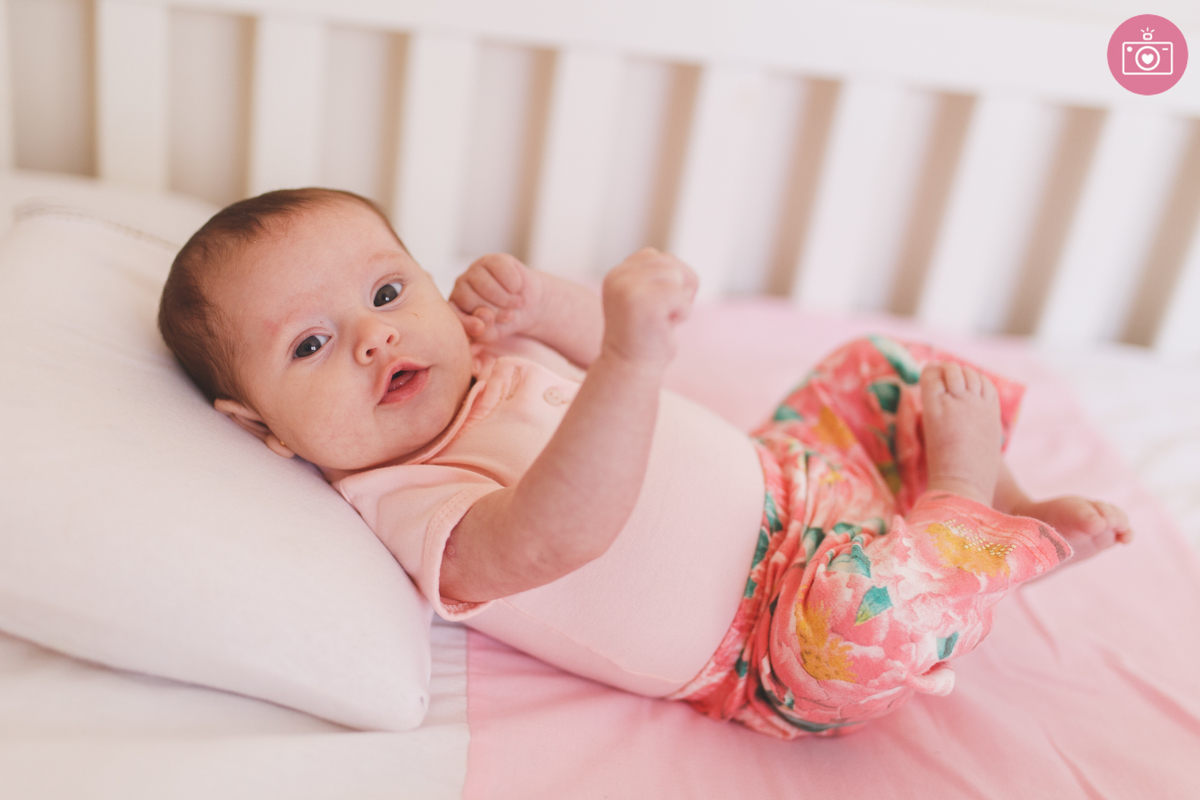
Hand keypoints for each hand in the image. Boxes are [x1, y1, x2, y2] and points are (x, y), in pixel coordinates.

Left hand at [449, 254, 545, 342]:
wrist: (528, 304)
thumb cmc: (505, 320)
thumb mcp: (494, 333)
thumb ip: (484, 331)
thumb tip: (484, 315)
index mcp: (456, 306)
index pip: (455, 313)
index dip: (467, 322)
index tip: (480, 329)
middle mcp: (462, 286)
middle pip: (470, 300)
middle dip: (494, 311)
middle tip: (508, 315)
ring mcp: (477, 270)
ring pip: (486, 286)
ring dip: (506, 300)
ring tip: (515, 304)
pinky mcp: (494, 259)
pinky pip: (502, 272)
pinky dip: (515, 285)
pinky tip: (516, 288)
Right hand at [600, 248, 697, 368]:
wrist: (630, 368)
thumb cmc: (646, 336)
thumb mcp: (649, 298)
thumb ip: (660, 277)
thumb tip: (682, 274)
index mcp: (618, 273)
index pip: (662, 259)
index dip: (671, 285)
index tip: (655, 309)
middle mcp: (618, 276)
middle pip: (671, 265)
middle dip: (676, 293)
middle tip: (658, 318)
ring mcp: (627, 287)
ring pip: (676, 277)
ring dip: (678, 303)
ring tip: (659, 321)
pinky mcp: (641, 301)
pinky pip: (680, 297)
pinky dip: (681, 314)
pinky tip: (663, 327)